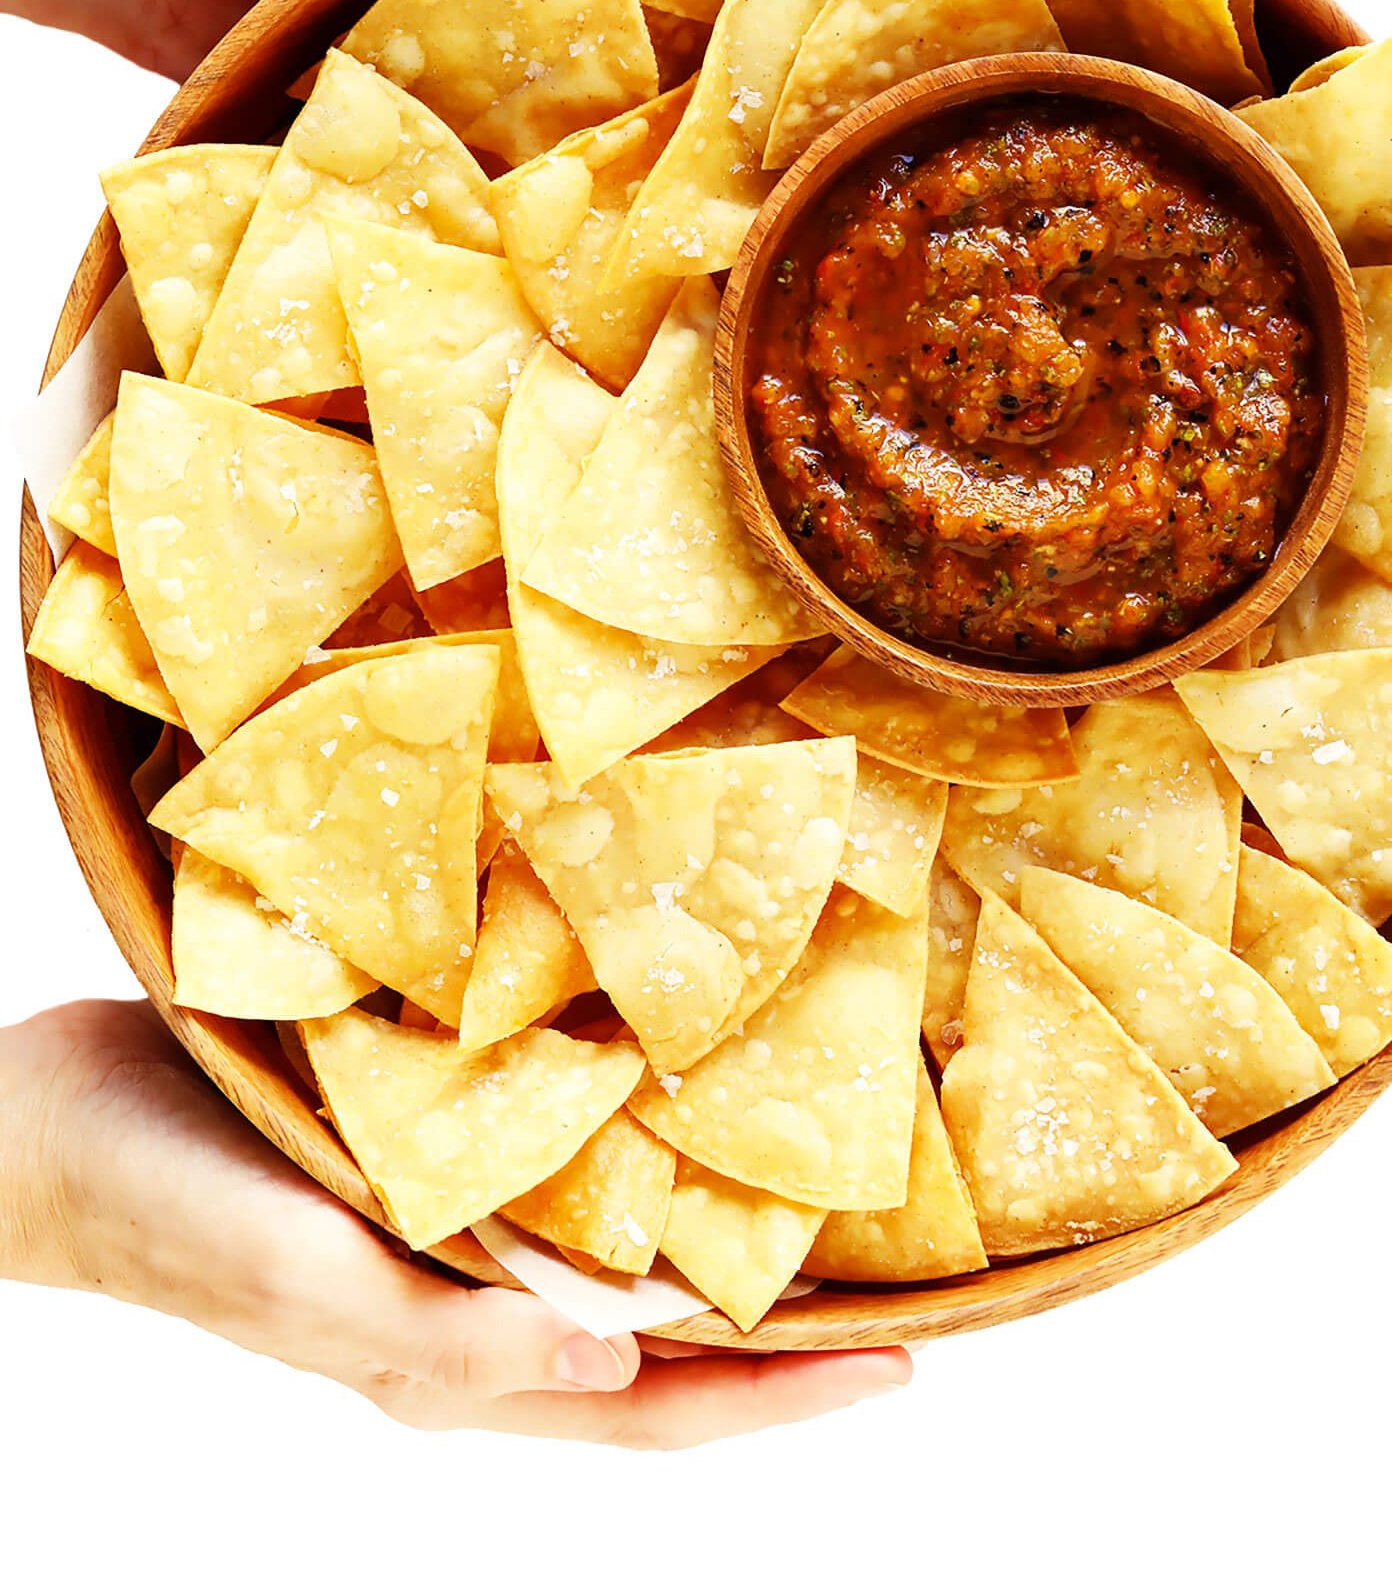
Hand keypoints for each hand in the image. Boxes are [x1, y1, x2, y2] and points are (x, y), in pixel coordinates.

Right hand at [1, 1000, 909, 1444]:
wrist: (49, 1126)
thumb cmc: (164, 1206)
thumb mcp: (304, 1275)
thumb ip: (447, 1331)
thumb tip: (619, 1364)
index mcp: (447, 1371)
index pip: (654, 1416)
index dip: (782, 1401)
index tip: (904, 1366)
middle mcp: (465, 1320)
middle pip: (659, 1364)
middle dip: (783, 1350)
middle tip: (908, 1302)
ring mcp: (442, 1247)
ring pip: (617, 1276)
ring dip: (716, 1260)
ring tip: (817, 1209)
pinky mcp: (417, 1165)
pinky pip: (554, 1188)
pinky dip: (632, 1175)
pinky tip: (674, 1116)